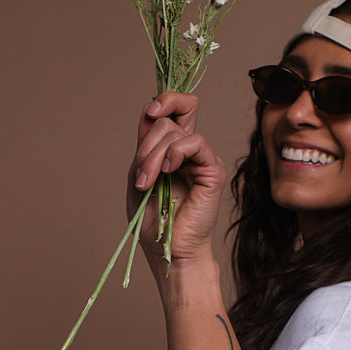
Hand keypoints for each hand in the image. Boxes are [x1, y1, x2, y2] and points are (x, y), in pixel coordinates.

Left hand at [128, 90, 225, 273]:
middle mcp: (187, 151)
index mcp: (170, 149)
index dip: (163, 102)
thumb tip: (150, 112)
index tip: (149, 112)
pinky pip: (195, 143)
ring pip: (176, 131)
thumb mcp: (138, 174)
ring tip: (148, 183)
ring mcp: (201, 160)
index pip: (174, 109)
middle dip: (147, 145)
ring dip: (154, 156)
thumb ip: (145, 144)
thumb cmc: (152, 219)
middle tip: (141, 175)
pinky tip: (168, 171)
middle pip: (169, 119)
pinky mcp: (212, 170)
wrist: (166, 247)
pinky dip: (176, 152)